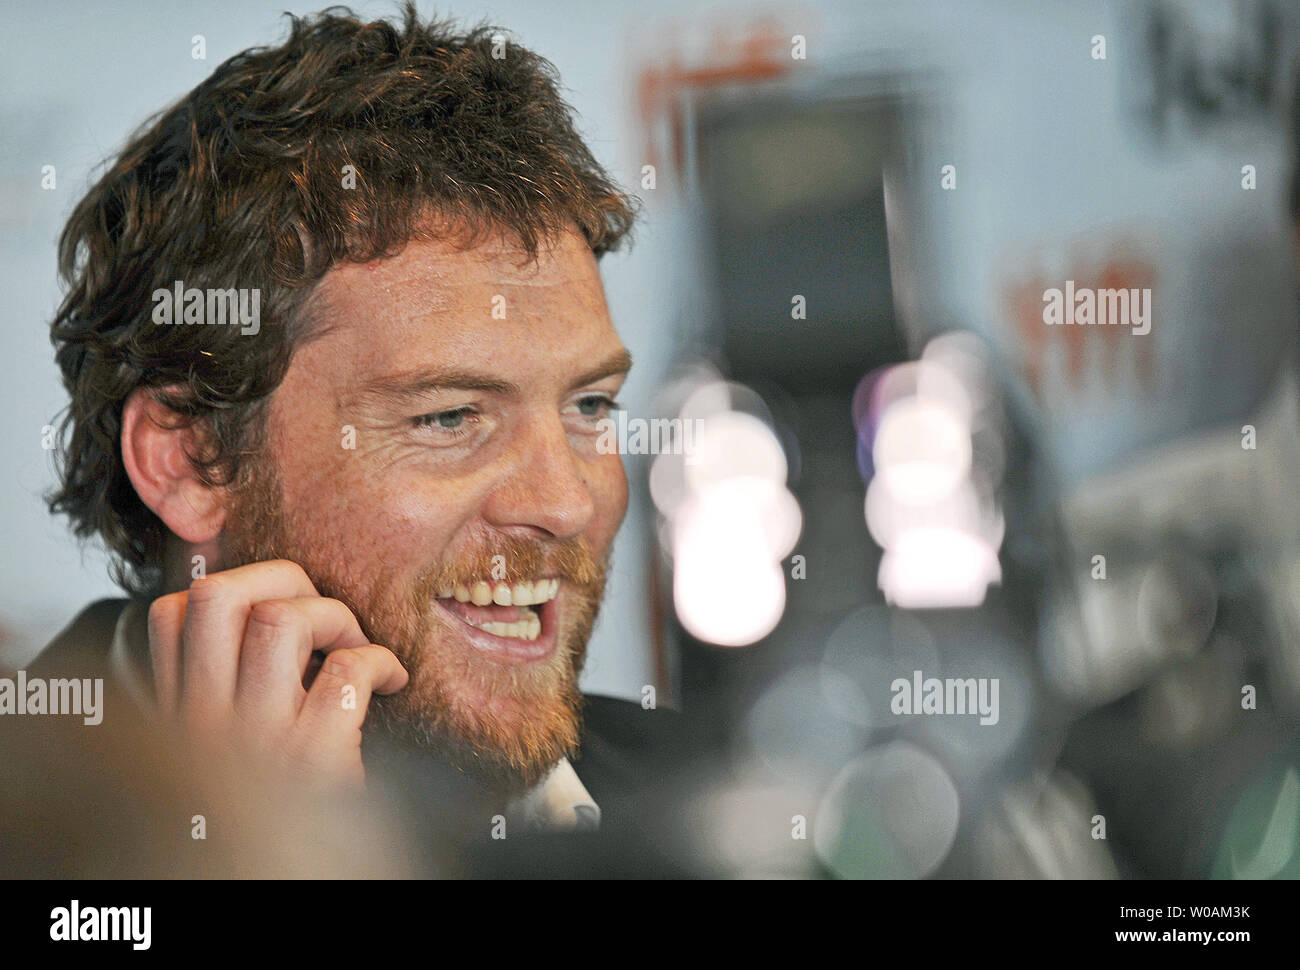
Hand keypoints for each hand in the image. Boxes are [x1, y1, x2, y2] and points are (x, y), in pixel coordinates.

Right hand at [146, 559, 407, 790]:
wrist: (291, 882)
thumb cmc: (276, 815)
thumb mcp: (225, 750)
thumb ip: (228, 693)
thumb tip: (273, 620)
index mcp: (181, 719)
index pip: (169, 613)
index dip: (230, 585)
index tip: (275, 603)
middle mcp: (204, 728)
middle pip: (216, 596)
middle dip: (280, 577)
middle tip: (319, 608)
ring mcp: (256, 744)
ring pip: (278, 620)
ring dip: (332, 614)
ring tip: (353, 642)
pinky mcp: (315, 763)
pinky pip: (348, 672)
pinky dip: (382, 661)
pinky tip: (391, 682)